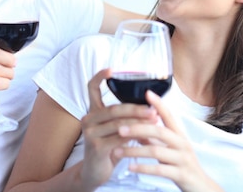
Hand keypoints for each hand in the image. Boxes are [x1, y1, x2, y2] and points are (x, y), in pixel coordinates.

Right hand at [80, 69, 158, 187]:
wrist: (95, 172)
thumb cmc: (109, 147)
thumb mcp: (115, 129)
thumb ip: (125, 117)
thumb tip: (151, 106)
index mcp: (92, 111)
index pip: (92, 88)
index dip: (100, 77)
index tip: (112, 69)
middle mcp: (88, 119)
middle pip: (114, 108)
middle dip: (136, 109)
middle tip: (153, 109)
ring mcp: (89, 133)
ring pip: (119, 124)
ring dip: (139, 123)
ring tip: (154, 121)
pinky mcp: (95, 147)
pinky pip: (119, 138)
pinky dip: (134, 137)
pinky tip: (146, 137)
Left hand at [116, 91, 223, 191]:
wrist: (201, 187)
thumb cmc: (182, 166)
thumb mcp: (169, 150)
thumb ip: (154, 140)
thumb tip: (135, 130)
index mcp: (179, 135)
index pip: (169, 115)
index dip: (159, 104)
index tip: (147, 92)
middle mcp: (182, 144)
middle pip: (160, 131)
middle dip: (138, 128)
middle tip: (120, 128)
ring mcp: (182, 159)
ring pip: (156, 151)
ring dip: (135, 150)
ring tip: (117, 151)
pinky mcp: (181, 174)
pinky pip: (160, 169)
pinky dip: (143, 167)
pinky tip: (130, 167)